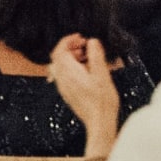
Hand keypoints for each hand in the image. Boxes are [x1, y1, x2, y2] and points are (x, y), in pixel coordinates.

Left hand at [48, 33, 118, 159]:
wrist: (98, 122)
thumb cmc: (102, 101)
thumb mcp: (102, 74)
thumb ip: (96, 56)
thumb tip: (92, 41)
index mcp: (68, 72)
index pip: (60, 50)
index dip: (68, 40)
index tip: (80, 37)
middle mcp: (62, 78)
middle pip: (58, 57)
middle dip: (70, 48)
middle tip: (85, 46)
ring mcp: (63, 86)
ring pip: (60, 66)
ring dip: (71, 58)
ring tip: (87, 57)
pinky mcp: (67, 93)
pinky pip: (64, 75)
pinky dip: (71, 68)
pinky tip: (85, 71)